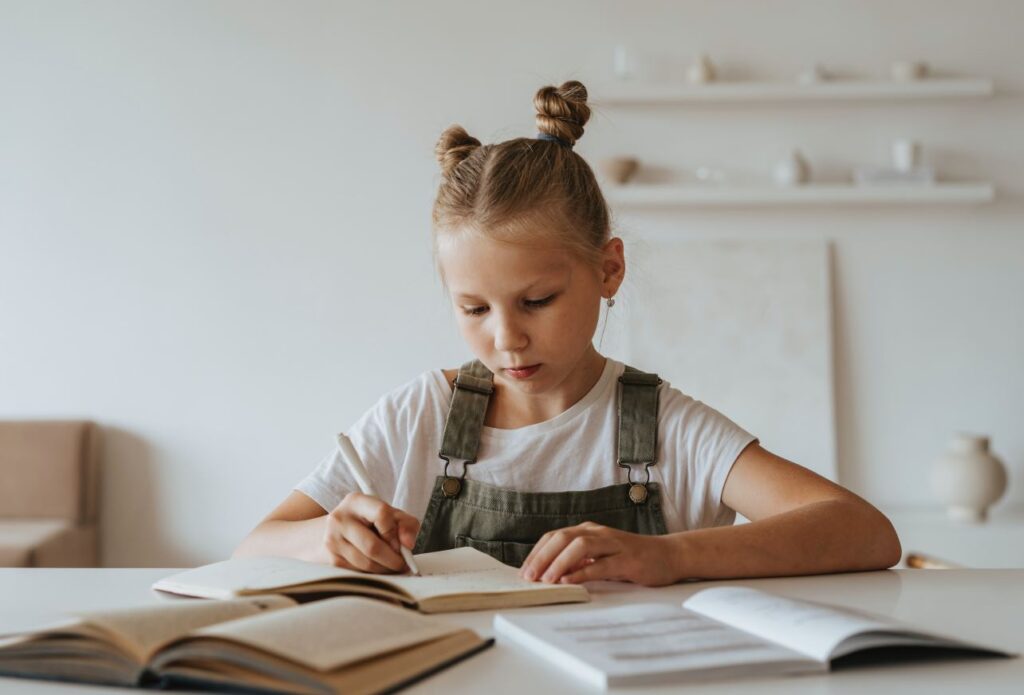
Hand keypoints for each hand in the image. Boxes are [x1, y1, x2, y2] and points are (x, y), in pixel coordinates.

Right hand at [320, 492, 419, 572]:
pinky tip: (377, 567)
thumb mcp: (392, 515)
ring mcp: (332, 540)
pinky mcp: (331, 559)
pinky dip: (373, 574)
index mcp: (356, 501)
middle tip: (403, 564)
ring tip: (391, 565)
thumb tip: (408, 544)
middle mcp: (340, 519)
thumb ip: (407, 525)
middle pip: (372, 546)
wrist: (340, 530)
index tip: (402, 544)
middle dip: (393, 560)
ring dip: (384, 569)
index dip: (395, 533)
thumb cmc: (371, 521)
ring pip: (366, 563)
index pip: (381, 514)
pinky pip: (358, 573)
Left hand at [519, 522, 679, 586]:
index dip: (537, 553)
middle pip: (563, 538)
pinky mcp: (627, 559)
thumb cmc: (632, 557)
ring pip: (579, 546)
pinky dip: (582, 572)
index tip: (524, 571)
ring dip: (559, 562)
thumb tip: (550, 572)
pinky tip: (570, 581)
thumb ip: (579, 560)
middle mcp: (598, 533)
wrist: (669, 555)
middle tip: (528, 576)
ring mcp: (613, 544)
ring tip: (546, 580)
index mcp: (589, 530)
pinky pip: (601, 564)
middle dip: (542, 557)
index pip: (555, 536)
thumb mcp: (601, 556)